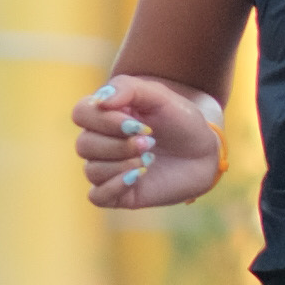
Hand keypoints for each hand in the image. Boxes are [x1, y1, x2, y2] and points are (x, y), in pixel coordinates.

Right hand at [73, 72, 224, 210]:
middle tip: (150, 142)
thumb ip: (128, 88)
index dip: (103, 120)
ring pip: (91, 170)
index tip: (135, 122)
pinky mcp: (119, 194)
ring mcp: (108, 169)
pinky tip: (138, 177)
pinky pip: (97, 196)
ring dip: (123, 163)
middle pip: (84, 144)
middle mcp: (101, 142)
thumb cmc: (181, 121)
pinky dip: (114, 186)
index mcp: (105, 115)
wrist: (204, 153)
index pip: (80, 113)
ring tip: (150, 159)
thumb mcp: (160, 96)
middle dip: (119, 144)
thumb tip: (99, 101)